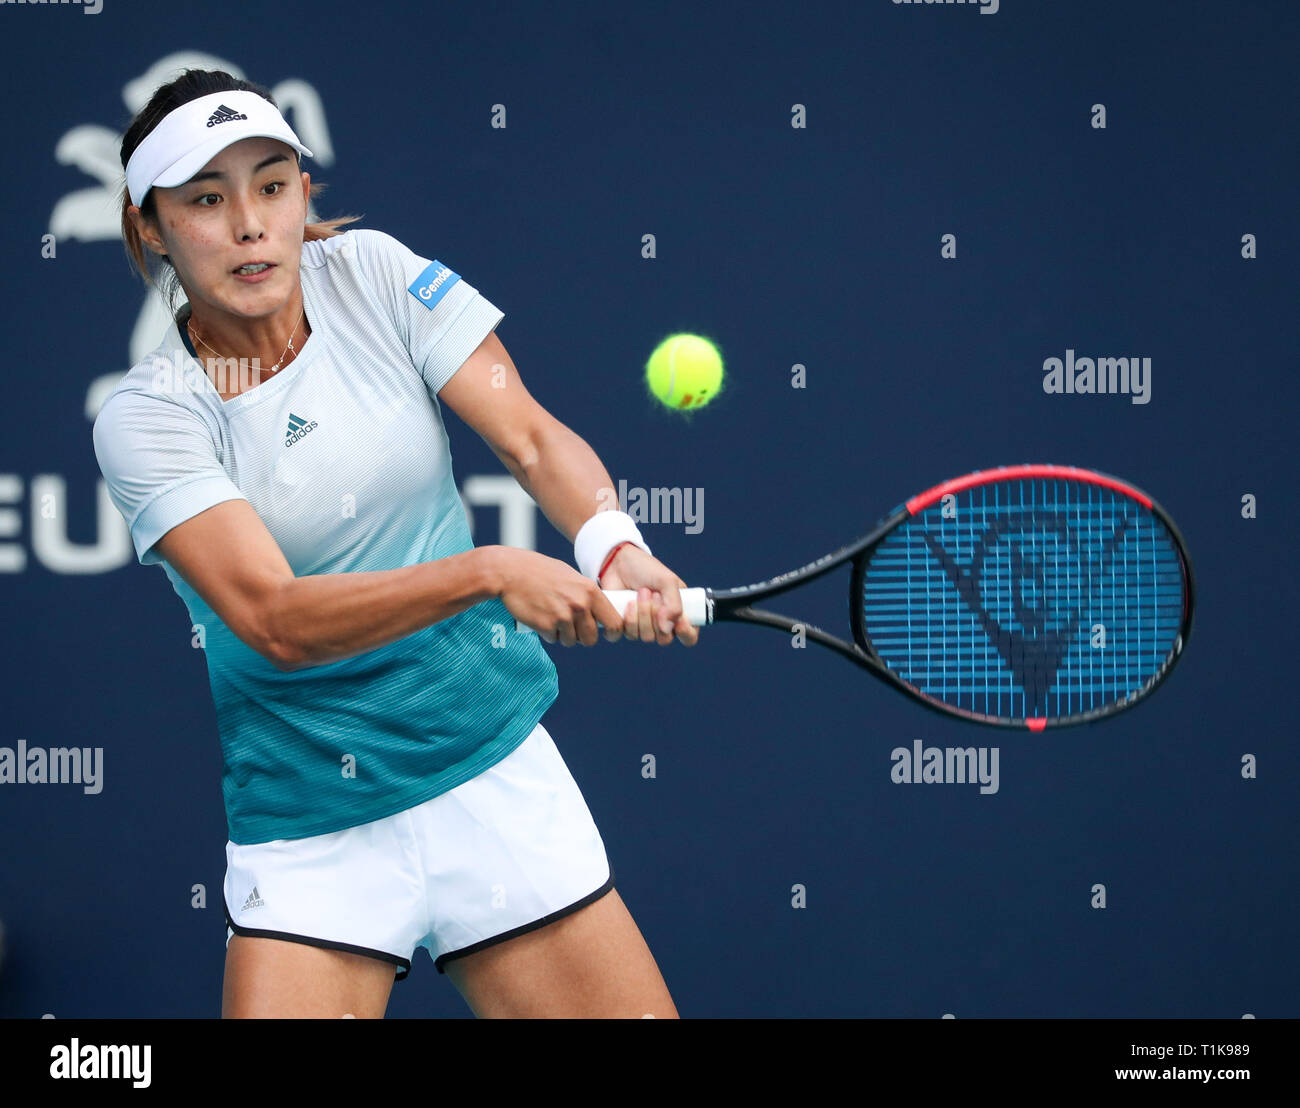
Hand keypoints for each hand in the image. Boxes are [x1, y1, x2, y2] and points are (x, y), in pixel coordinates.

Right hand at [493, 547, 623, 645]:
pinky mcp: (546, 626)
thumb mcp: (571, 577)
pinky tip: (540, 616)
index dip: (612, 632)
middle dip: (581, 636)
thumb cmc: (541, 572)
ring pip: (571, 641)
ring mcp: (563, 616)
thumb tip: (601, 615)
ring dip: (562, 634)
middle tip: (570, 627)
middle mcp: (580, 605)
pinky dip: (547, 633)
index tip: (606, 634)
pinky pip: (553, 639)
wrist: (511, 572)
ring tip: (551, 616)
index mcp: (590, 591)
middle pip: (591, 638)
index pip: (615, 622)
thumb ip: (586, 595)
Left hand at [598, 545, 699, 646]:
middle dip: (658, 616)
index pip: (689, 636)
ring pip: (646, 637)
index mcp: (678, 613)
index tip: (680, 621)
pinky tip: (628, 603)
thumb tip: (666, 628)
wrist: (619, 562)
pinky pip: (627, 635)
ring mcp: (642, 627)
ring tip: (641, 592)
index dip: (686, 633)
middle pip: (664, 639)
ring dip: (643, 613)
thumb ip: (674, 604)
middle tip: (654, 594)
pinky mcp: (624, 626)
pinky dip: (628, 619)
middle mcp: (661, 624)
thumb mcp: (667, 581)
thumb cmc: (647, 569)